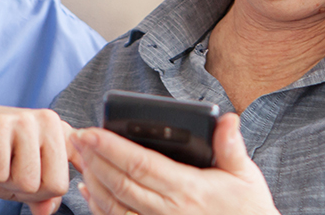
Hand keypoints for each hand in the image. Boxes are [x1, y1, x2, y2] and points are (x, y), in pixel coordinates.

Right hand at [0, 99, 73, 214]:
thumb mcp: (16, 181)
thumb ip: (39, 196)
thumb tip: (48, 211)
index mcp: (58, 132)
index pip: (74, 175)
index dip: (61, 189)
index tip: (46, 185)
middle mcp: (47, 121)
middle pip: (55, 185)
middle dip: (24, 189)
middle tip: (3, 167)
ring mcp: (24, 121)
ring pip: (28, 182)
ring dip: (1, 180)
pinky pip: (0, 174)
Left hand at [70, 113, 277, 214]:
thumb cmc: (248, 211)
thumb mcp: (246, 176)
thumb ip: (232, 146)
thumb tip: (227, 119)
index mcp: (188, 190)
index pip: (140, 164)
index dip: (111, 147)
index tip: (91, 132)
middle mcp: (168, 211)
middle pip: (120, 183)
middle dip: (94, 159)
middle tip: (76, 138)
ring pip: (114, 205)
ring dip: (92, 181)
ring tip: (81, 158)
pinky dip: (99, 207)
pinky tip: (88, 191)